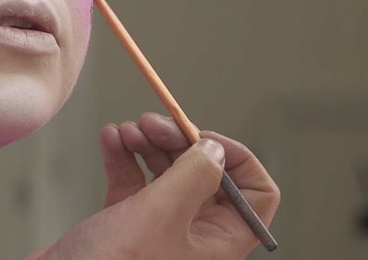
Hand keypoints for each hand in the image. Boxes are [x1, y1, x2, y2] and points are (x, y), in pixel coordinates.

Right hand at [26, 112, 278, 259]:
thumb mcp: (159, 215)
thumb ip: (195, 175)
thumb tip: (217, 150)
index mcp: (218, 244)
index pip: (256, 197)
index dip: (238, 160)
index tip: (203, 139)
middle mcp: (194, 237)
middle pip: (206, 174)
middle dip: (180, 141)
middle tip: (152, 122)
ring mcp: (159, 230)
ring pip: (168, 172)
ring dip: (149, 143)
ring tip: (128, 129)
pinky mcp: (126, 225)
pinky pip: (134, 180)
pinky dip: (124, 156)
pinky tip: (111, 139)